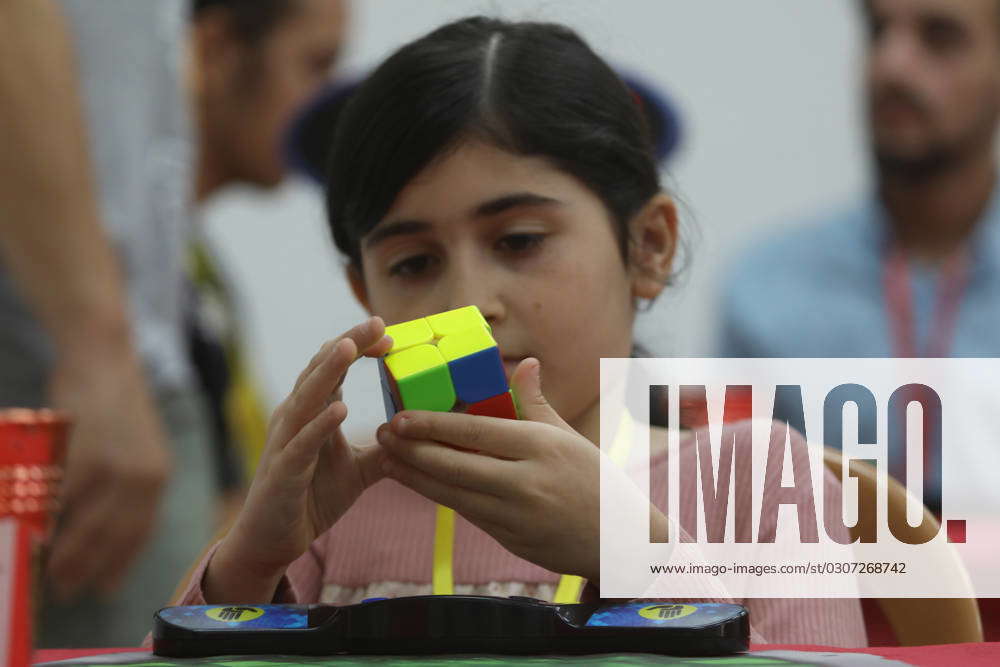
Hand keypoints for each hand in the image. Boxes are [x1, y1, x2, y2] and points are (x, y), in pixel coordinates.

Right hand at [46, 352, 171, 600]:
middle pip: (115, 537)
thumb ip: (125, 484)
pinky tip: (37, 534)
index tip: (104, 588)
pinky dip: (51, 521)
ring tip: (50, 572)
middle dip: (90, 568)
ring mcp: (117, 469)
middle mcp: (145, 477)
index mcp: (158, 475)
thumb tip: (99, 525)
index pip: (141, 532)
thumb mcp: (133, 447)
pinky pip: (66, 500)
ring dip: (68, 554)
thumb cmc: (112, 402)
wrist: (103, 358)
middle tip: (67, 589)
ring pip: (89, 525)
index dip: (121, 563)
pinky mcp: (89, 458)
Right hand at [207, 317, 391, 602]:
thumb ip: (385, 449)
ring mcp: (286, 442)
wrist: (272, 541)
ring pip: (306, 398)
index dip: (359, 347)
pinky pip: (302, 444)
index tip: (389, 335)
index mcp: (312, 412)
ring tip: (349, 347)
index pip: (335, 368)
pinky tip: (340, 408)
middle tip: (377, 322)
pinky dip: (320, 425)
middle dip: (348, 344)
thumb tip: (420, 435)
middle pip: (321, 371)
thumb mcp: (359, 471)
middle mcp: (295, 418)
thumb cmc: (310, 498)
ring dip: (328, 371)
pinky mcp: (283, 471)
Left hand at [376, 359, 600, 581]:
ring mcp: (515, 515)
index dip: (432, 425)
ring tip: (387, 459)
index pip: (476, 432)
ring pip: (452, 493)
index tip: (400, 416)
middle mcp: (525, 481)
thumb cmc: (594, 480)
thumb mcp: (569, 437)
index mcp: (540, 447)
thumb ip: (536, 403)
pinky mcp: (508, 539)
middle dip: (412, 450)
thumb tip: (524, 364)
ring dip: (414, 477)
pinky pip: (465, 512)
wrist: (618, 542)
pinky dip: (438, 496)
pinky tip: (418, 482)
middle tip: (381, 434)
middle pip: (455, 464)